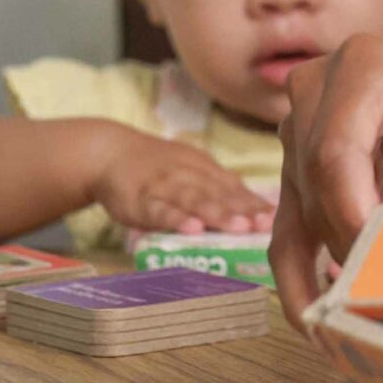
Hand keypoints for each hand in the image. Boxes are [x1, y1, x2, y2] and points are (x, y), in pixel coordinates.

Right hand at [90, 131, 275, 235]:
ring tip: (239, 227)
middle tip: (264, 224)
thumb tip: (257, 212)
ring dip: (217, 214)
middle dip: (243, 209)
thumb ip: (218, 190)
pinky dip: (175, 219)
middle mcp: (188, 175)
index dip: (253, 203)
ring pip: (193, 200)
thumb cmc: (157, 168)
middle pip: (218, 193)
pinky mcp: (138, 201)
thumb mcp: (190, 171)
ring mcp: (164, 187)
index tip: (274, 217)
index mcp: (203, 169)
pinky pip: (159, 211)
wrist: (109, 153)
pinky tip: (192, 229)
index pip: (233, 187)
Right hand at [266, 33, 382, 324]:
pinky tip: (318, 319)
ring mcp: (301, 130)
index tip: (382, 263)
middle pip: (314, 183)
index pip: (336, 150)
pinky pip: (291, 226)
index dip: (351, 212)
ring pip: (296, 212)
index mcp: (364, 66)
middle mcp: (316, 90)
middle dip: (349, 247)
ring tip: (349, 329)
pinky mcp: (301, 169)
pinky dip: (304, 274)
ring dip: (324, 273)